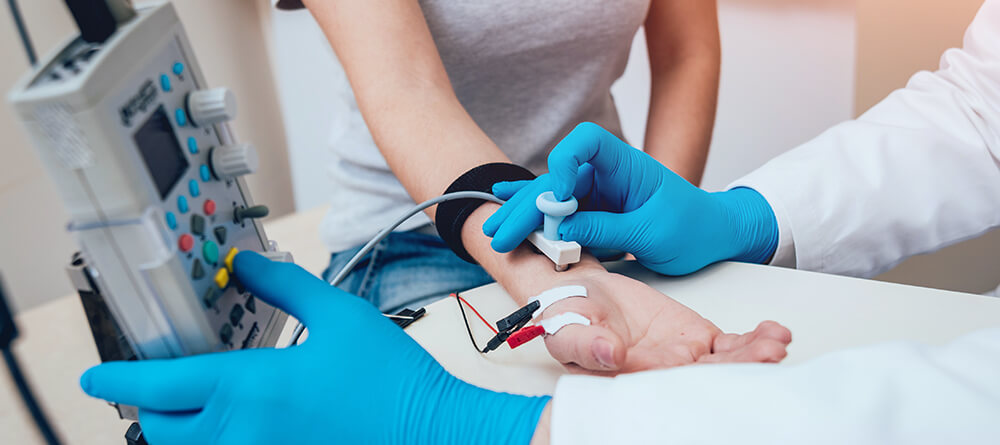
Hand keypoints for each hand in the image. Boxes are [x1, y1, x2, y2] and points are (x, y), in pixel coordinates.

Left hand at [80, 252, 547, 443]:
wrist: (431, 431)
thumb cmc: (390, 378)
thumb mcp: (338, 315)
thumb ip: (283, 287)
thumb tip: (244, 265)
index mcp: (251, 387)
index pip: (158, 387)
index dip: (117, 380)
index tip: (96, 377)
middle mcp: (243, 433)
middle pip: (160, 430)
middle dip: (149, 408)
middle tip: (159, 387)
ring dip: (180, 432)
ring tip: (196, 408)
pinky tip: (241, 426)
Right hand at [485, 122, 778, 275]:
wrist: (713, 236)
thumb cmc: (693, 228)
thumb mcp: (652, 233)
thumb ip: (606, 229)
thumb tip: (562, 229)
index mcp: (626, 165)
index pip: (586, 144)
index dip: (564, 164)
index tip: (557, 199)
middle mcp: (606, 174)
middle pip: (558, 178)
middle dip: (527, 204)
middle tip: (503, 231)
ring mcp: (598, 193)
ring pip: (552, 198)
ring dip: (523, 215)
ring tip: (495, 231)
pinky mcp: (594, 211)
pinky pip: (559, 211)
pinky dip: (534, 212)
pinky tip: (506, 205)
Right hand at [539, 269, 791, 373]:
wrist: (584, 294)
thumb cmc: (570, 316)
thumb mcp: (566, 328)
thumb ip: (586, 344)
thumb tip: (609, 354)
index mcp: (630, 380)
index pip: (662, 386)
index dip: (690, 380)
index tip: (713, 368)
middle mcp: (662, 376)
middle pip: (706, 379)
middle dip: (740, 371)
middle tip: (766, 357)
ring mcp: (684, 360)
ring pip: (725, 364)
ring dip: (753, 356)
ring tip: (776, 344)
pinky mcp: (698, 339)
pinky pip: (731, 346)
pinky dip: (754, 340)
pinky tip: (774, 333)